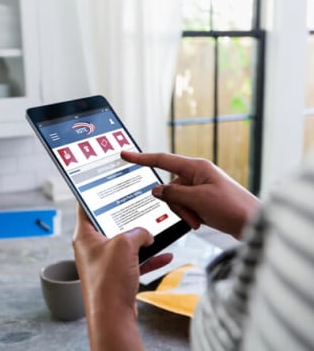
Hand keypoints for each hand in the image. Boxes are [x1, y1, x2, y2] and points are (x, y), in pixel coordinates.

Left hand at [73, 204, 171, 349]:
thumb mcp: (125, 244)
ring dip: (141, 240)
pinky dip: (148, 258)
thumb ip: (138, 232)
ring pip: (124, 245)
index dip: (95, 195)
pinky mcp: (116, 276)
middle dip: (127, 220)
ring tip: (156, 233)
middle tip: (138, 209)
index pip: (86, 207)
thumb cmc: (109, 281)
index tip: (104, 186)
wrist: (113, 316)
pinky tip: (164, 255)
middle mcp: (92, 248)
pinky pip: (134, 261)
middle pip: (110, 226)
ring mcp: (104, 263)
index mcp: (84, 236)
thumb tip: (146, 234)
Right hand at [121, 151, 260, 238]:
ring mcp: (199, 187)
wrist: (253, 223)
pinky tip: (201, 221)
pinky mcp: (202, 199)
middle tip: (192, 216)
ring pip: (176, 199)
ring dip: (184, 213)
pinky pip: (185, 206)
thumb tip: (156, 190)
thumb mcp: (198, 200)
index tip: (125, 155)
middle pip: (169, 187)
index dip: (141, 158)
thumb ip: (173, 194)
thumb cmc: (232, 207)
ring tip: (199, 220)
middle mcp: (196, 175)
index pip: (162, 159)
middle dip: (176, 205)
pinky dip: (189, 215)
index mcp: (196, 167)